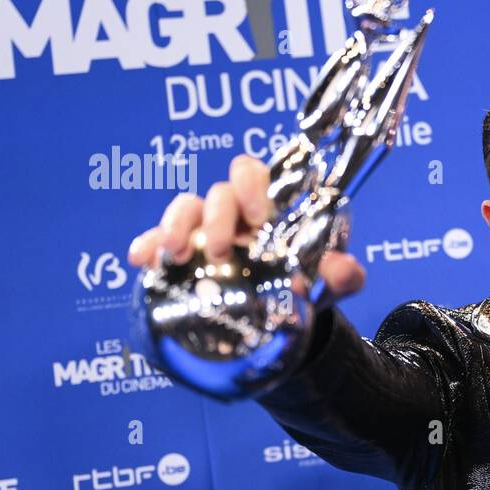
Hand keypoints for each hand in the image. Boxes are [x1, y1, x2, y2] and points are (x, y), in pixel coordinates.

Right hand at [126, 154, 365, 299]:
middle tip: (221, 250)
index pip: (255, 173)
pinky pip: (158, 238)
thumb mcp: (328, 281)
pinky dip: (148, 245)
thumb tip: (347, 271)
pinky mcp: (182, 252)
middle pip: (218, 192)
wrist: (281, 315)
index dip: (253, 186)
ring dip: (177, 225)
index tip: (260, 217)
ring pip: (185, 208)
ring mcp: (205, 230)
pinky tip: (141, 259)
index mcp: (271, 206)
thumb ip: (343, 274)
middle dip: (217, 216)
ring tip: (177, 255)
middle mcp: (236, 212)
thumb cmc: (307, 282)